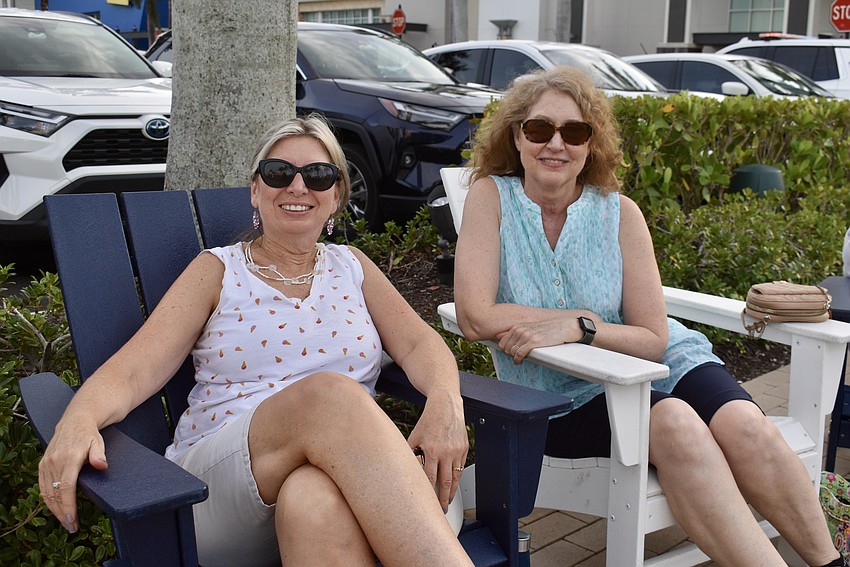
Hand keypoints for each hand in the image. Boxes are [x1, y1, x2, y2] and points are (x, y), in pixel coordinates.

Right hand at [37, 416, 107, 532]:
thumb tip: (102, 465)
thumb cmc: (89, 434)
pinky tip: (55, 509)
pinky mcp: (42, 465)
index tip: (71, 520)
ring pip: (47, 493)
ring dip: (54, 510)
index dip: (68, 506)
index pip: (67, 488)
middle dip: (62, 514)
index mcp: (69, 458)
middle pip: (56, 494)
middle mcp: (55, 462)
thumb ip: (99, 455)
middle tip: (72, 527)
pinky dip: (48, 500)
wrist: (75, 421)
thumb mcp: (99, 442)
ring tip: (65, 522)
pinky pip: (43, 487)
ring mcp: (46, 464)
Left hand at [406, 390, 467, 512]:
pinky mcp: (465, 448)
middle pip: (446, 482)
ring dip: (453, 491)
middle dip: (444, 499)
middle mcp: (447, 452)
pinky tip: (454, 483)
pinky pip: (461, 467)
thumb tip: (404, 467)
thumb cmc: (429, 420)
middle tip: (442, 509)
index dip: (429, 493)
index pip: (430, 478)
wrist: (446, 405)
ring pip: (456, 477)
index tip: (428, 503)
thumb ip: (410, 453)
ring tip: (449, 500)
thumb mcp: (414, 436)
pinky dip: (458, 477)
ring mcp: (458, 451)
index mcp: (432, 450)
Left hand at [497, 314, 581, 363]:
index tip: (510, 354)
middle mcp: (520, 329)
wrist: (567, 327)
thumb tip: (499, 336)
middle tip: (515, 358)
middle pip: (505, 347)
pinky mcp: (534, 342)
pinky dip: (518, 359)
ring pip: (511, 351)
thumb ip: (516, 332)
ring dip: (513, 358)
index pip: (502, 341)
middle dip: (509, 355)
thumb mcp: (531, 328)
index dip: (504, 350)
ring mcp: (526, 335)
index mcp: (519, 326)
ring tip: (519, 360)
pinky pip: (519, 354)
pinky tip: (520, 361)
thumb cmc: (550, 329)